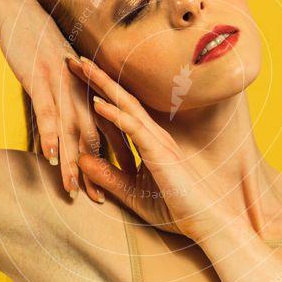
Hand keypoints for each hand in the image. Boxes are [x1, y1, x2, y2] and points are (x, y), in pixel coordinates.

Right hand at [0, 0, 136, 200]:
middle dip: (99, 171)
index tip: (125, 185)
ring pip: (72, 131)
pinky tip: (50, 158)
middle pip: (95, 138)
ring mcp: (63, 87)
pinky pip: (47, 113)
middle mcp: (82, 92)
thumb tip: (77, 129)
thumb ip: (72, 103)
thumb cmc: (42, 49)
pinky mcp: (41, 81)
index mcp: (90, 93)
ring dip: (74, 163)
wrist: (20, 17)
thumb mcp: (63, 79)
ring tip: (74, 190)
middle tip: (102, 200)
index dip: (118, 159)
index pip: (110, 131)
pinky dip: (49, 136)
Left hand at [66, 56, 226, 241]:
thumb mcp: (132, 192)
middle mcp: (154, 135)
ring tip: (81, 67)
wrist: (207, 222)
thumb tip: (81, 160)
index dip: (101, 91)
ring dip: (103, 86)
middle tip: (73, 59)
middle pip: (122, 99)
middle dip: (98, 78)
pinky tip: (98, 103)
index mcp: (150, 142)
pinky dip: (116, 115)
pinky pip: (135, 129)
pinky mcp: (160, 154)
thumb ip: (108, 175)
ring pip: (127, 106)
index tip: (79, 76)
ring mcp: (158, 142)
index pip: (121, 110)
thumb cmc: (177, 208)